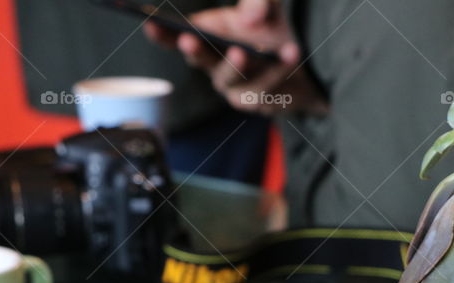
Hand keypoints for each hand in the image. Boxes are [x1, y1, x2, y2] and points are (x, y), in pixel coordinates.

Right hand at [144, 0, 327, 116]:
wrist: (303, 64)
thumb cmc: (272, 30)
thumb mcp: (268, 6)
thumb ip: (257, 1)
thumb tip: (249, 19)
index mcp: (207, 37)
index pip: (177, 37)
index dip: (162, 33)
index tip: (150, 24)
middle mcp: (214, 64)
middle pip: (199, 60)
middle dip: (194, 49)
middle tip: (189, 39)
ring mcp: (234, 86)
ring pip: (231, 78)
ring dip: (237, 65)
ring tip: (244, 50)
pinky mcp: (257, 101)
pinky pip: (266, 86)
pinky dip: (279, 68)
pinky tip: (291, 53)